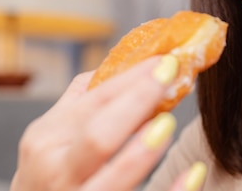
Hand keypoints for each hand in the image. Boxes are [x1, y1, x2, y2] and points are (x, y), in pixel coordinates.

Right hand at [10, 55, 206, 190]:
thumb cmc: (49, 169)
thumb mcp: (52, 133)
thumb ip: (84, 99)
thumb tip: (131, 65)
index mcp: (48, 139)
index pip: (94, 101)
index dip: (132, 79)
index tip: (165, 62)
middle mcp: (59, 172)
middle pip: (98, 137)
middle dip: (135, 104)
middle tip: (170, 78)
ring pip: (114, 180)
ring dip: (144, 152)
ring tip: (168, 124)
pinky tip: (194, 173)